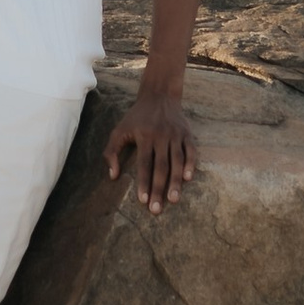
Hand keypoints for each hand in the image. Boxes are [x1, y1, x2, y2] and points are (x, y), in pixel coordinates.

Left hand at [105, 84, 195, 214]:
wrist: (159, 95)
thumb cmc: (136, 117)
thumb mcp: (119, 130)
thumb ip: (112, 152)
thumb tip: (112, 176)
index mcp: (144, 136)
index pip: (144, 164)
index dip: (144, 183)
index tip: (143, 200)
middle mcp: (161, 136)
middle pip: (161, 167)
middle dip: (158, 189)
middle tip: (157, 209)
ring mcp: (176, 135)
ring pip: (177, 161)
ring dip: (176, 182)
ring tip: (174, 199)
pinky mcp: (187, 134)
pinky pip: (191, 151)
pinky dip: (190, 164)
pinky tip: (188, 178)